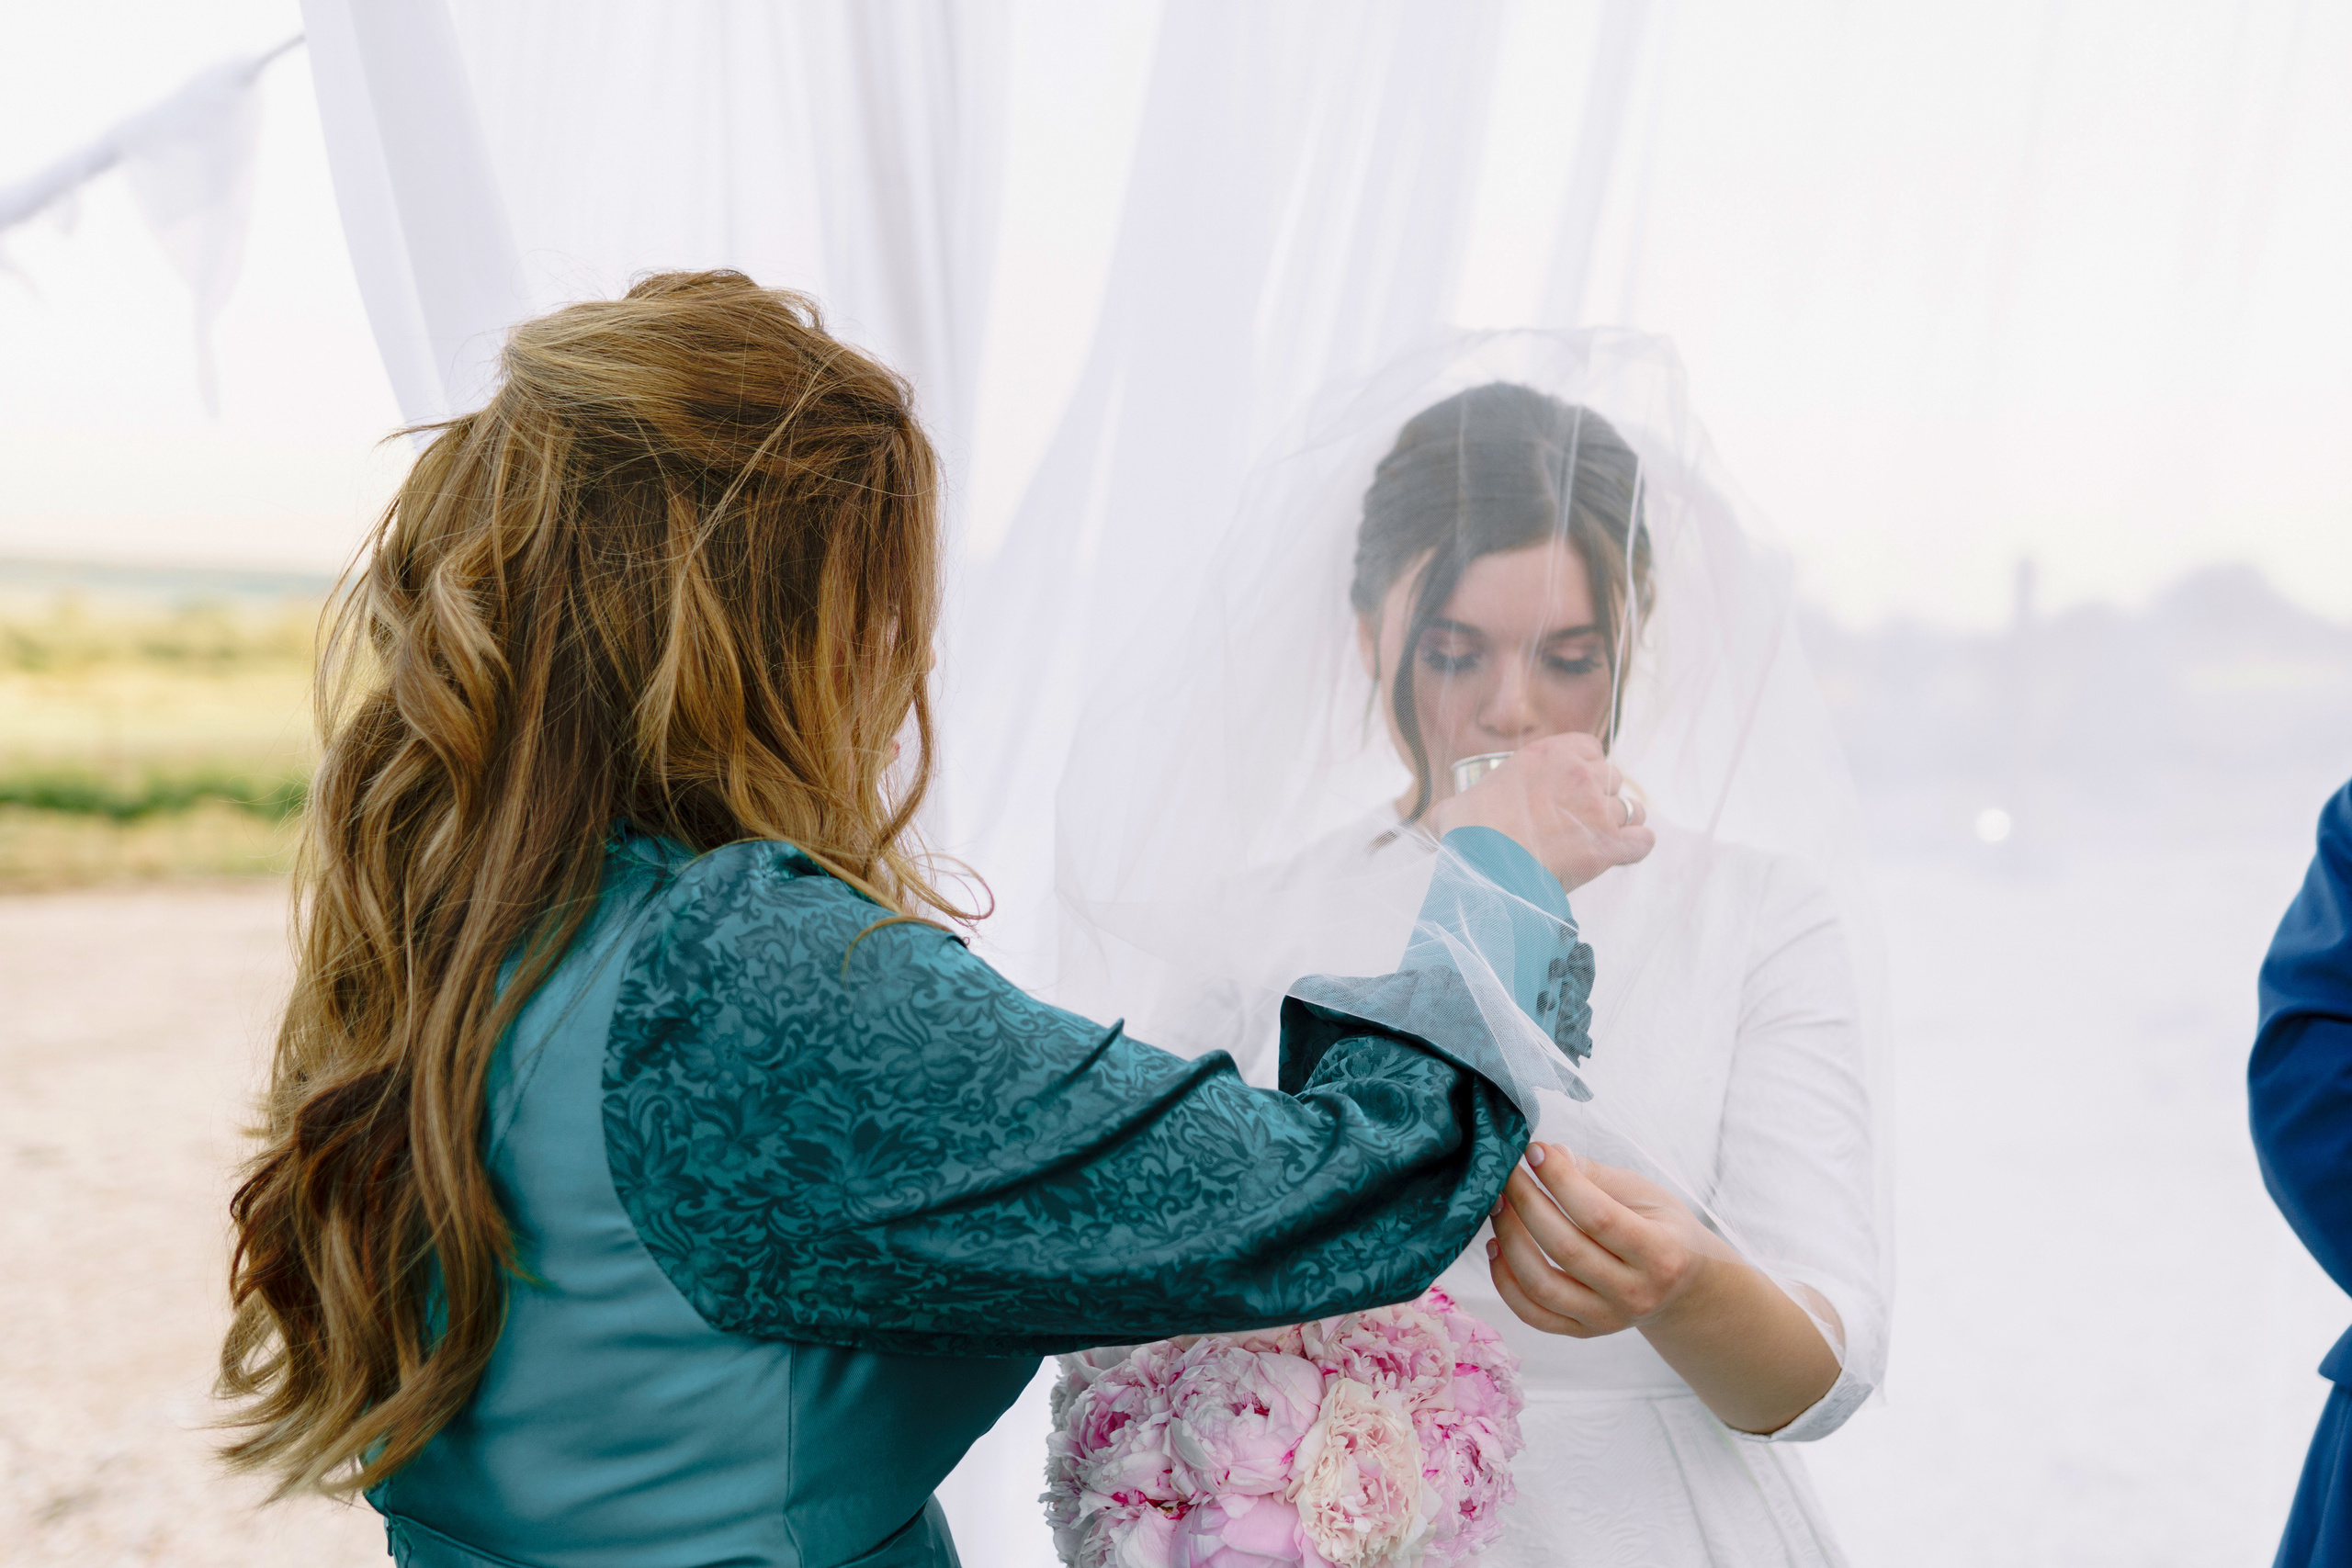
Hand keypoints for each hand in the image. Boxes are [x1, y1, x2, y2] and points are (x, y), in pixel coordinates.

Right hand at [1425, 733, 1653, 891]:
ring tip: (1604, 838)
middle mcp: (1578, 775)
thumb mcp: (1459, 805)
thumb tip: (1440, 819)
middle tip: (1584, 819)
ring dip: (1623, 822)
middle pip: (1613, 778)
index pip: (1590, 747)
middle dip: (1602, 797)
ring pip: (1633, 808)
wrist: (1483, 870)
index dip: (1587, 767)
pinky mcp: (1608, 845)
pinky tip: (1620, 854)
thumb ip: (1462, 801)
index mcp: (1546, 754)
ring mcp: (1596, 809)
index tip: (1576, 787)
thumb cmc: (1467, 837)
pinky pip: (1642, 840)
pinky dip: (1635, 848)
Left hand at [1484, 1144, 1731, 1337]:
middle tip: (1507, 1172)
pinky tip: (1497, 1246)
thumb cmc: (1663, 1229)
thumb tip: (1549, 1153)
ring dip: (1509, 1240)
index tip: (1535, 1151)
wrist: (1684, 1287)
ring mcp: (1607, 1319)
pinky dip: (1505, 1282)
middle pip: (1564, 1248)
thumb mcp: (1646, 1194)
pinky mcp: (1583, 1331)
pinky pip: (1533, 1315)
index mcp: (1660, 1253)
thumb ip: (1597, 1176)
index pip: (1598, 1216)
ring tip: (1498, 1206)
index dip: (1560, 1181)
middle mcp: (1634, 1293)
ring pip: (1542, 1286)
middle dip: (1526, 1203)